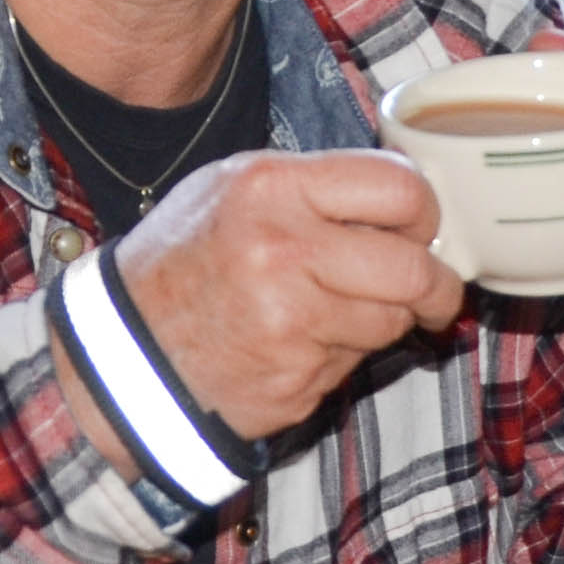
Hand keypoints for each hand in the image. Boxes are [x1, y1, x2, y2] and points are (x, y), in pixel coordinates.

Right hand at [105, 151, 467, 443]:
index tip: (422, 228)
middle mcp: (283, 251)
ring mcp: (290, 321)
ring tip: (346, 311)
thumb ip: (318, 187)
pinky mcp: (295, 377)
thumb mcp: (234, 188)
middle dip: (436, 283)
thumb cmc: (187, 259)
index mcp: (271, 188)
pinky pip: (358, 361)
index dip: (424, 211)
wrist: (127, 347)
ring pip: (394, 319)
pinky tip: (306, 342)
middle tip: (432, 289)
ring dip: (389, 320)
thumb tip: (408, 203)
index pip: (398, 188)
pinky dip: (346, 354)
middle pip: (412, 267)